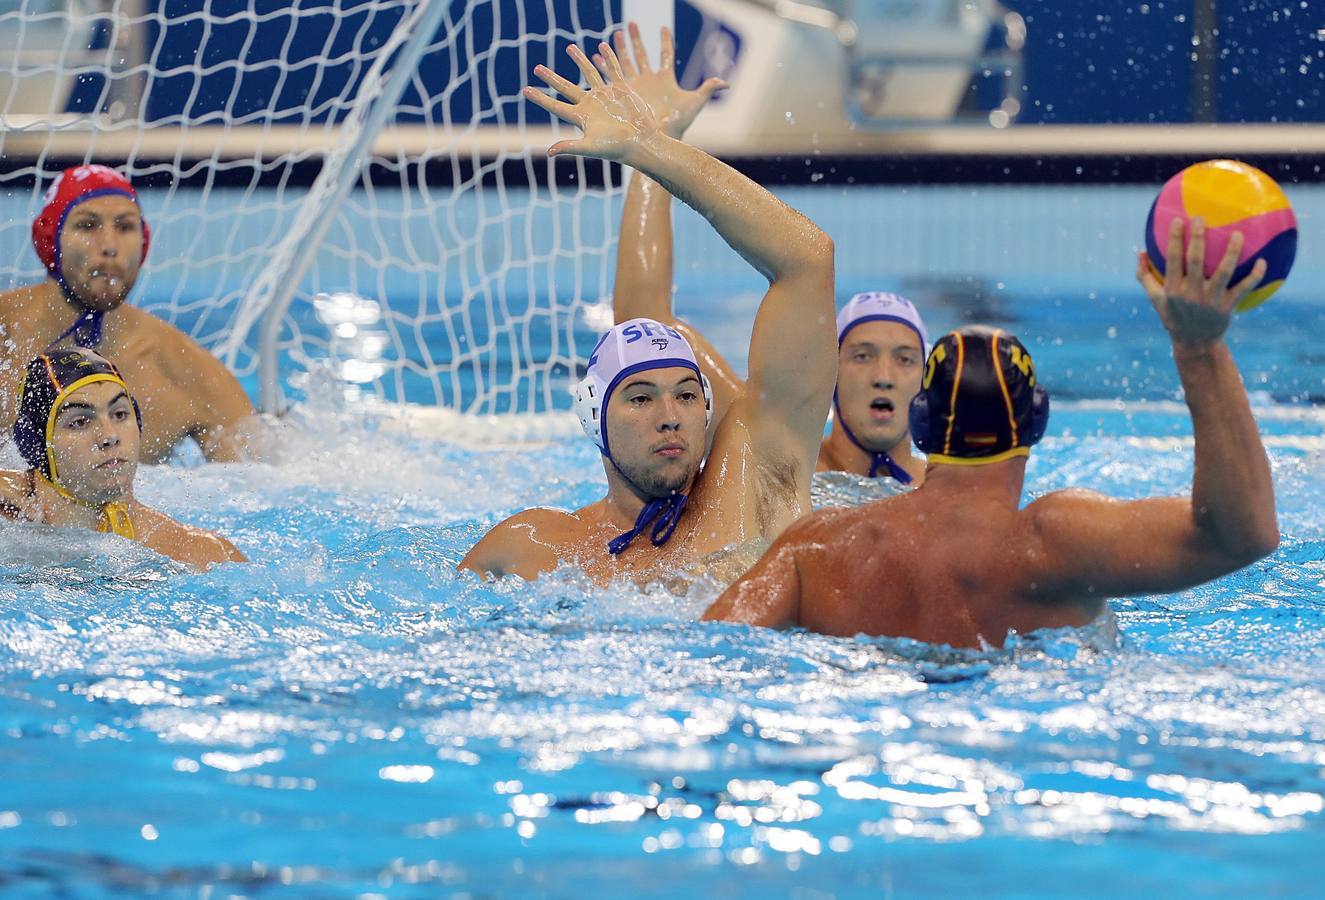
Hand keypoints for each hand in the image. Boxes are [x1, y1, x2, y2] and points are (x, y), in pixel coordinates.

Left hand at [524, 40, 661, 161]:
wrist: (642, 142)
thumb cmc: (617, 148)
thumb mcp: (591, 147)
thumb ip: (571, 147)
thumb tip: (549, 152)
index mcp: (581, 117)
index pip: (555, 105)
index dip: (540, 98)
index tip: (525, 89)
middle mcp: (590, 104)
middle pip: (566, 87)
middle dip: (551, 78)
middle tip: (537, 67)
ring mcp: (606, 96)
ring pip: (589, 73)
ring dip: (579, 60)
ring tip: (570, 47)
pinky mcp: (622, 90)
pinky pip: (613, 70)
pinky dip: (608, 58)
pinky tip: (602, 46)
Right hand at [596, 23, 725, 139]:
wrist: (660, 138)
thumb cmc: (678, 123)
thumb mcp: (695, 103)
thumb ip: (708, 89)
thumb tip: (727, 83)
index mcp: (666, 78)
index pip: (666, 54)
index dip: (665, 41)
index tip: (664, 28)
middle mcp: (650, 79)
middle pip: (642, 54)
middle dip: (636, 39)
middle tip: (629, 24)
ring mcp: (637, 86)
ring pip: (626, 62)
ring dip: (619, 49)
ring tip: (614, 36)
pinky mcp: (626, 94)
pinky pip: (614, 77)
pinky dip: (607, 66)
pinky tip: (598, 56)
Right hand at [1136, 217, 1267, 347]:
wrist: (1194, 342)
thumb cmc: (1174, 316)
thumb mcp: (1156, 299)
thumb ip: (1145, 276)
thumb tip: (1140, 252)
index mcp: (1172, 289)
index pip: (1172, 260)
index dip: (1174, 239)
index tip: (1178, 220)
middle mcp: (1190, 293)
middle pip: (1195, 261)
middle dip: (1197, 238)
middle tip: (1201, 218)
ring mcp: (1210, 300)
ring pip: (1223, 272)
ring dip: (1231, 252)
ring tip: (1238, 234)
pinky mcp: (1227, 306)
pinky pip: (1243, 288)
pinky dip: (1255, 276)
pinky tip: (1263, 261)